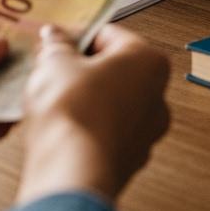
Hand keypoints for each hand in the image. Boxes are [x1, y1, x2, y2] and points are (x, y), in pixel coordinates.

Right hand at [17, 25, 169, 203]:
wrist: (71, 175)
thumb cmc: (74, 113)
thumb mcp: (55, 62)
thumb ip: (57, 44)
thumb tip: (55, 37)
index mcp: (149, 62)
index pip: (109, 35)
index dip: (76, 36)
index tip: (57, 41)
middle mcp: (157, 97)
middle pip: (113, 70)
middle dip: (82, 69)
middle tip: (53, 69)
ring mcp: (146, 133)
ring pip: (110, 103)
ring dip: (84, 98)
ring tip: (52, 99)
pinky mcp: (129, 161)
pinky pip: (105, 133)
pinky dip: (86, 127)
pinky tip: (60, 127)